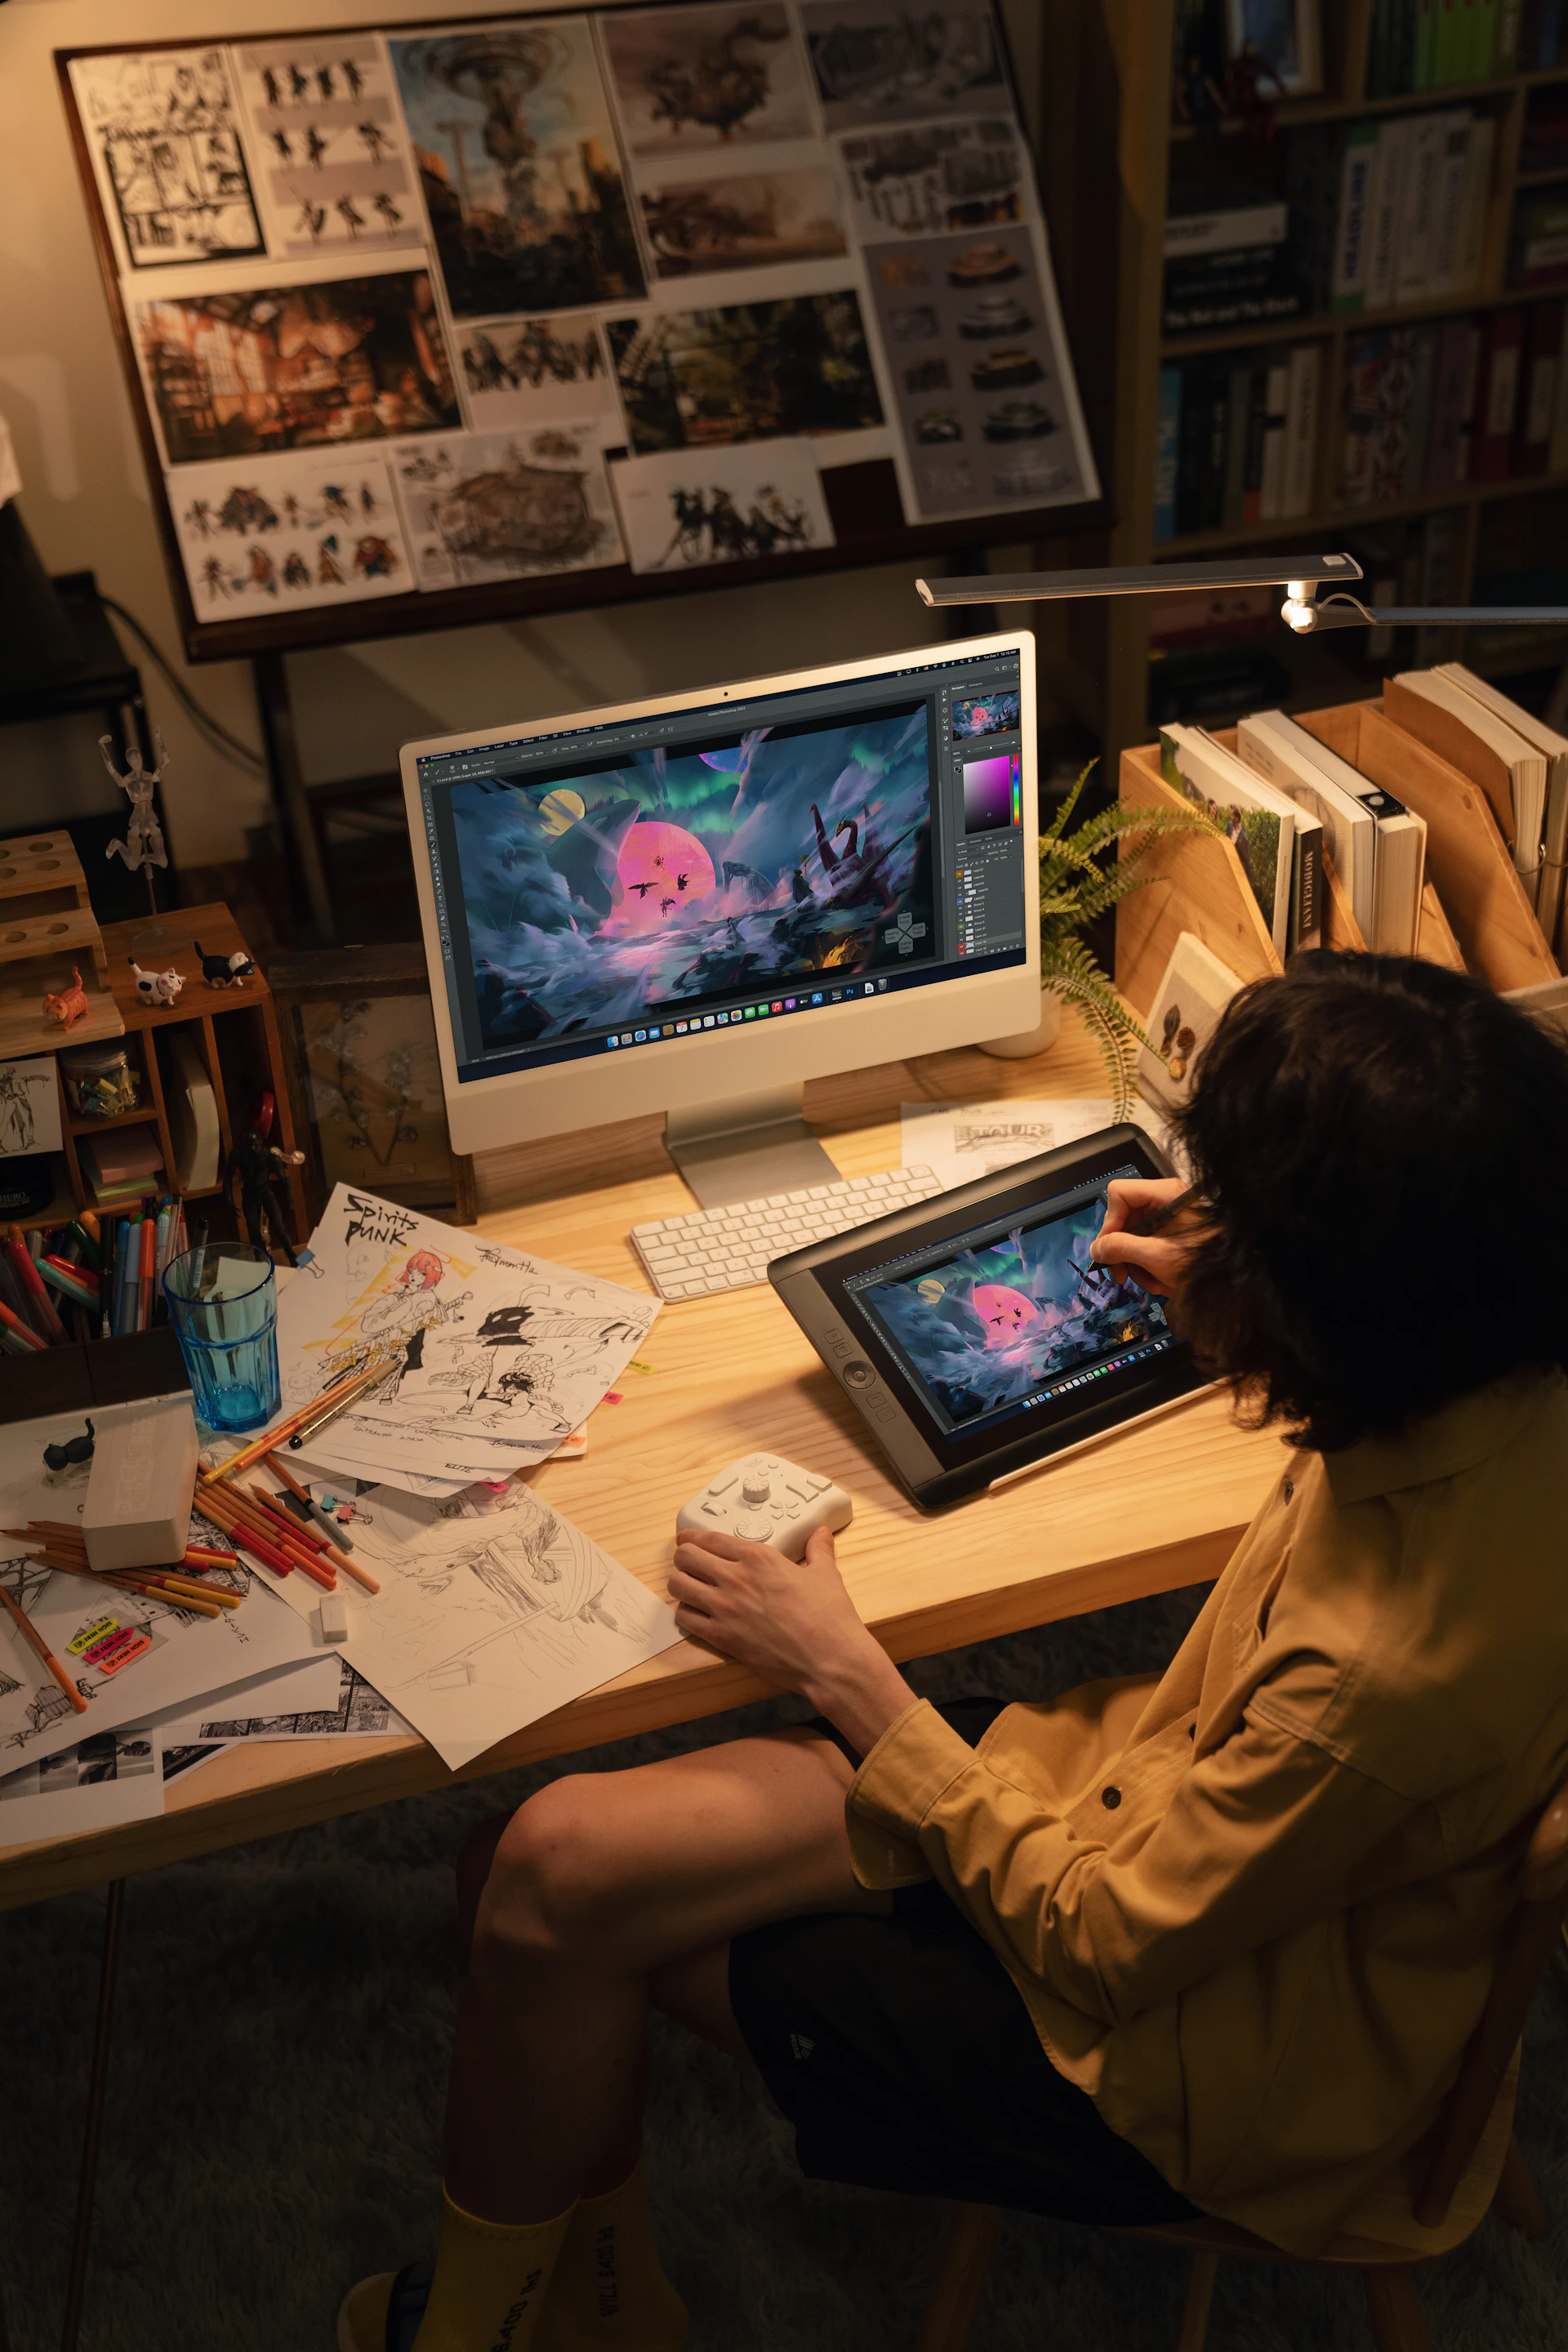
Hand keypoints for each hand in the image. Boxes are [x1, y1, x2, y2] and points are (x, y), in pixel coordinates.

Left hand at [669, 1524, 916, 1756]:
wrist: (829, 1658)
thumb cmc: (829, 1618)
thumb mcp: (826, 1574)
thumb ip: (818, 1550)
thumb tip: (820, 1535)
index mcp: (758, 1557)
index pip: (710, 1537)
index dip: (693, 1536)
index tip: (688, 1538)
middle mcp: (735, 1578)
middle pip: (686, 1556)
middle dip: (684, 1557)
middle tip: (688, 1562)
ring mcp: (725, 1608)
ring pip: (678, 1585)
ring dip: (680, 1583)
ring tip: (688, 1587)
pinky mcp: (721, 1637)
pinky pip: (684, 1618)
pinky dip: (685, 1614)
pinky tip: (695, 1614)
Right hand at [1089, 1177, 1203, 1297]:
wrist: (1235, 1282)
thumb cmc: (1201, 1263)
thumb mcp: (1155, 1256)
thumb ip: (1120, 1248)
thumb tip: (1094, 1249)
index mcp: (1164, 1194)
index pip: (1119, 1193)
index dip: (1110, 1221)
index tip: (1108, 1249)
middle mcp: (1164, 1200)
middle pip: (1124, 1217)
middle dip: (1121, 1251)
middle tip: (1120, 1276)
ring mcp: (1168, 1217)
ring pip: (1133, 1235)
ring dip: (1135, 1264)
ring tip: (1150, 1284)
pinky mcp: (1172, 1233)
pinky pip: (1147, 1244)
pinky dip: (1147, 1265)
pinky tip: (1158, 1282)